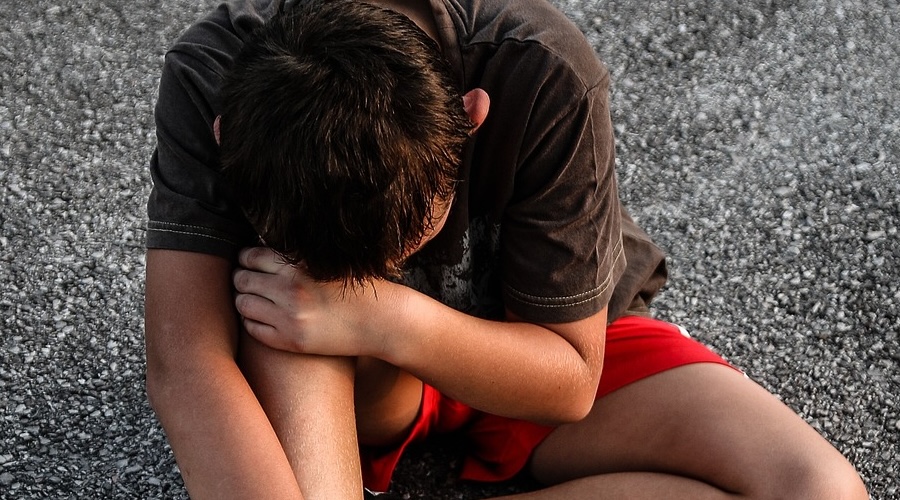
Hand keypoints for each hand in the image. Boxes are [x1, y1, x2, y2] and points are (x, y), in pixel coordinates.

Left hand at [232, 247, 382, 355]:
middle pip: (242, 280)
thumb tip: (260, 244)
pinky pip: (253, 329)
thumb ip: (296, 255)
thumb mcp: (328, 261)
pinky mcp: (291, 342)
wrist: (380, 321)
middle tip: (249, 280)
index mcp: (299, 267)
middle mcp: (290, 291)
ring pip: (243, 304)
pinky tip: (264, 317)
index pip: (251, 257)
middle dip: (242, 278)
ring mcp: (289, 319)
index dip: (246, 258)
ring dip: (245, 299)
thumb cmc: (356, 287)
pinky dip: (253, 321)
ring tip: (256, 298)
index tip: (250, 261)